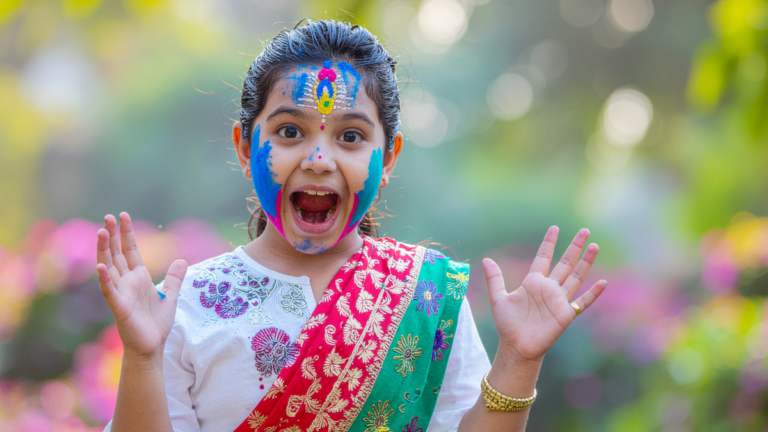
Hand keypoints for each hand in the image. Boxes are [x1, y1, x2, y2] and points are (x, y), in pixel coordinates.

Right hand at [95, 212, 187, 360]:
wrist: (151, 346)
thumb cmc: (157, 324)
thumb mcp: (170, 297)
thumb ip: (175, 279)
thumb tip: (182, 260)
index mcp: (139, 278)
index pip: (130, 250)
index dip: (127, 234)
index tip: (123, 215)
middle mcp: (127, 282)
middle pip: (116, 254)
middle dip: (112, 236)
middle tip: (107, 216)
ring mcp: (121, 293)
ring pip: (109, 267)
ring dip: (104, 251)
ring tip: (101, 232)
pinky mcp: (118, 307)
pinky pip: (109, 291)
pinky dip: (105, 279)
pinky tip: (100, 266)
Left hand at [483, 226, 606, 363]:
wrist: (516, 346)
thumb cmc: (507, 325)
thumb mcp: (498, 299)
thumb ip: (495, 279)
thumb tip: (485, 259)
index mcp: (533, 282)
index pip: (543, 257)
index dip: (549, 243)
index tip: (555, 228)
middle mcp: (548, 288)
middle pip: (565, 262)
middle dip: (574, 246)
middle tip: (585, 231)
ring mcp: (559, 300)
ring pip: (576, 276)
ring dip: (586, 262)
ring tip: (594, 246)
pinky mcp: (566, 314)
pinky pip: (583, 301)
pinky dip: (593, 293)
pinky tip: (602, 282)